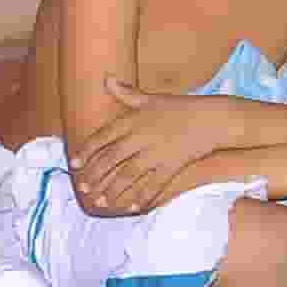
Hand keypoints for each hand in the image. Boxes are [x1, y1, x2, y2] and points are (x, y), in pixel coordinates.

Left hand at [75, 79, 222, 214]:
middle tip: (83, 188)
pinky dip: (143, 196)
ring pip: (129, 174)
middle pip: (112, 158)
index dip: (87, 151)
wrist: (212, 119)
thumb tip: (107, 79)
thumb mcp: (152, 98)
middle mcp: (142, 136)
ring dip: (113, 189)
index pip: (103, 136)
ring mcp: (157, 152)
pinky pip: (154, 184)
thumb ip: (127, 93)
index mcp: (134, 120)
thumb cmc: (180, 107)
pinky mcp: (172, 165)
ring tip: (100, 202)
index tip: (74, 164)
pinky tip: (132, 207)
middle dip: (95, 174)